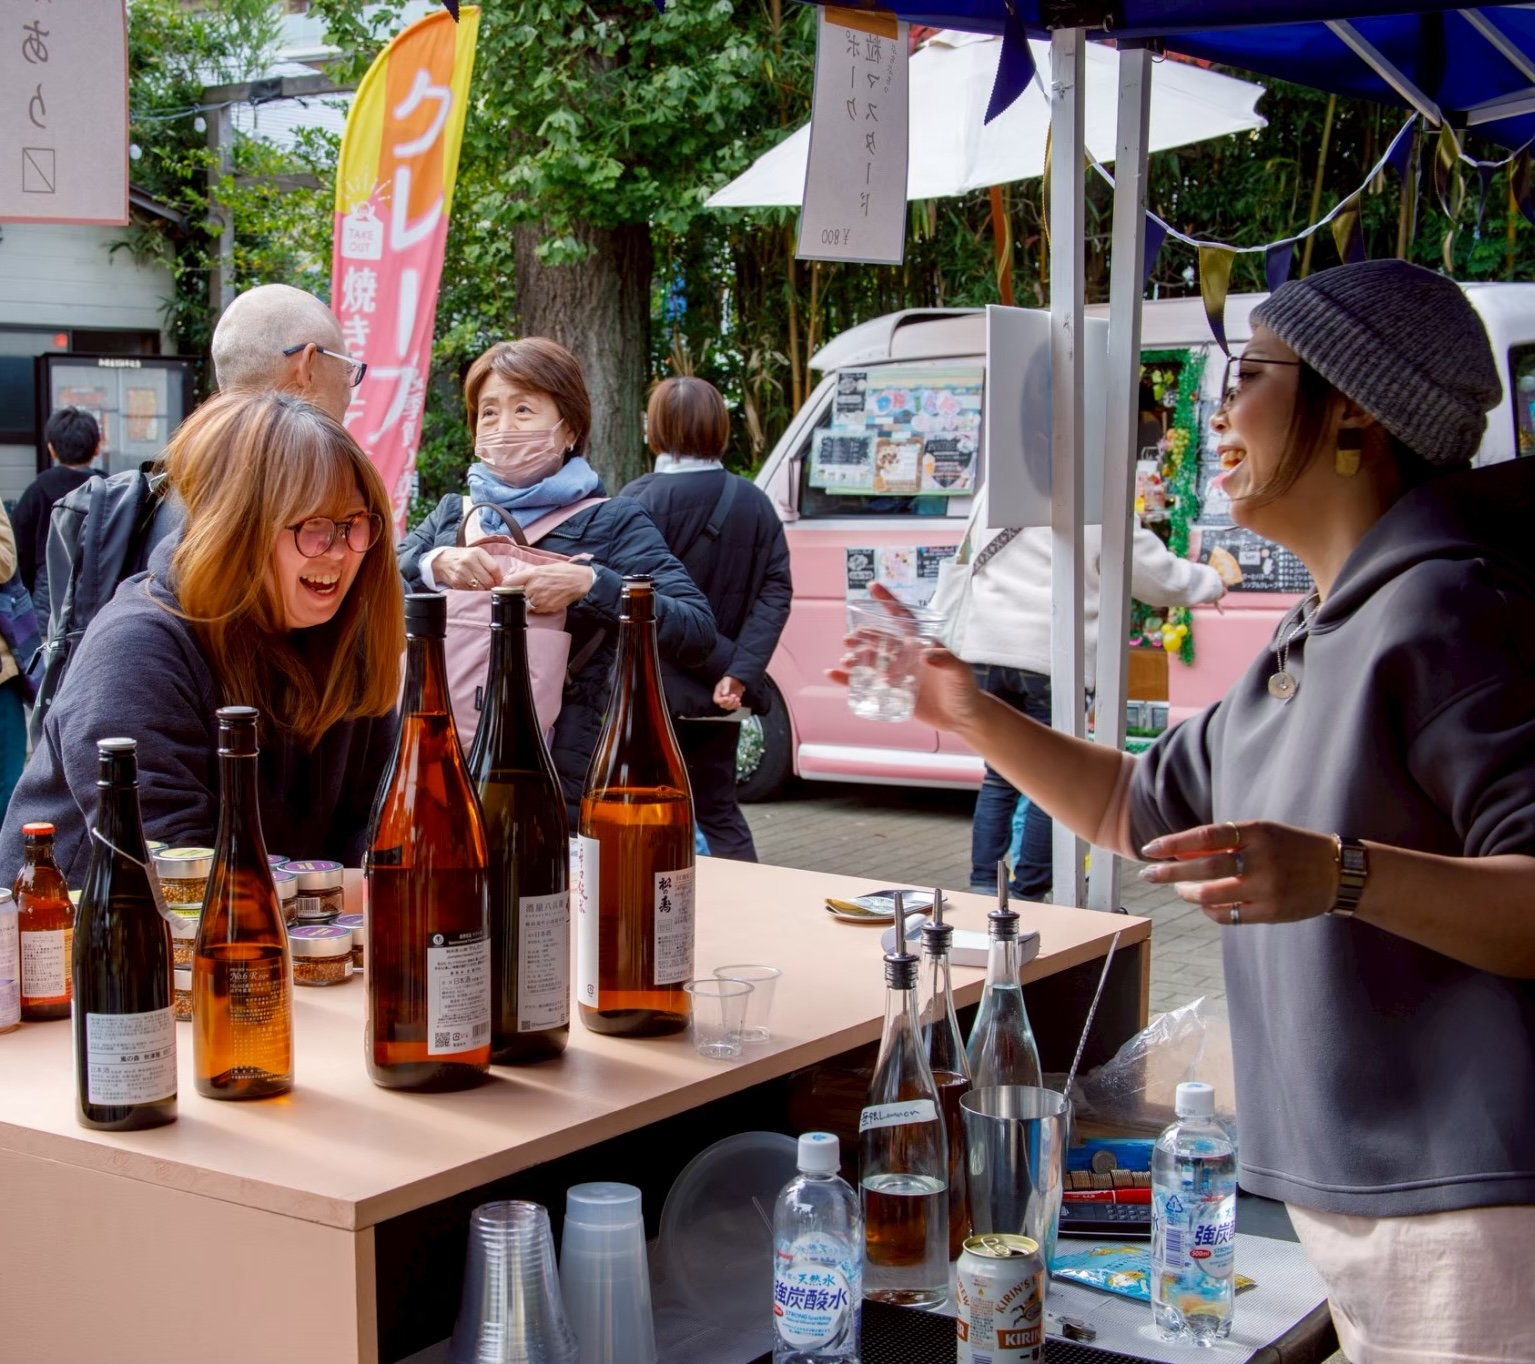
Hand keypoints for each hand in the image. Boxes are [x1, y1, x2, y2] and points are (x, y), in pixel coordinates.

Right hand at [431, 546, 502, 589]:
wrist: (442, 560)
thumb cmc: (463, 557)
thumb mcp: (477, 554)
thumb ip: (489, 563)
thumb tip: (501, 579)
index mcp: (477, 553)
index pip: (494, 568)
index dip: (499, 578)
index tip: (500, 582)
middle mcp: (469, 561)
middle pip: (488, 580)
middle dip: (492, 586)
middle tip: (491, 586)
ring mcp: (462, 572)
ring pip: (480, 588)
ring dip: (483, 590)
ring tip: (481, 586)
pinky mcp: (456, 581)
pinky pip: (471, 591)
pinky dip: (473, 591)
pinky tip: (471, 586)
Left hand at [502, 561, 595, 613]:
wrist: (579, 582)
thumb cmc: (563, 572)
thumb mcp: (544, 566)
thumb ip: (529, 573)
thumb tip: (514, 576)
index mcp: (532, 574)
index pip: (509, 581)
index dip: (504, 585)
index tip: (502, 588)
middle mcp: (533, 587)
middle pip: (516, 595)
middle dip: (519, 594)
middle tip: (525, 592)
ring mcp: (539, 599)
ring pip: (526, 604)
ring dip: (529, 601)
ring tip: (540, 595)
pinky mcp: (546, 607)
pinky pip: (536, 609)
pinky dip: (538, 606)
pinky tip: (546, 600)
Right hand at [714, 676, 744, 710]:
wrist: (736, 680)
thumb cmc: (729, 679)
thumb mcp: (726, 680)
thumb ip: (725, 686)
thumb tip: (724, 694)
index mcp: (718, 693)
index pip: (716, 700)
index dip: (721, 701)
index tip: (727, 697)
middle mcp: (722, 698)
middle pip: (722, 705)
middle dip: (729, 702)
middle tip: (734, 695)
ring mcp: (728, 701)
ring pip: (728, 708)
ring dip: (733, 705)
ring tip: (737, 698)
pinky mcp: (734, 702)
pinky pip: (734, 708)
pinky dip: (737, 706)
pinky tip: (739, 703)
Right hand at [826, 585, 984, 734]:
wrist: (961, 717)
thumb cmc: (965, 690)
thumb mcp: (960, 673)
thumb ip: (947, 661)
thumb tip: (927, 655)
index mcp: (921, 642)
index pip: (902, 618)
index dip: (888, 601)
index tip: (872, 586)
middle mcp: (906, 654)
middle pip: (880, 639)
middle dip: (864, 636)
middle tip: (849, 638)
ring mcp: (896, 672)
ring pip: (870, 660)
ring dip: (856, 657)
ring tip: (846, 660)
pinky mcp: (890, 691)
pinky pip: (866, 683)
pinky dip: (849, 679)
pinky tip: (834, 675)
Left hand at [1138, 820, 1340, 925]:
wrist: (1339, 872)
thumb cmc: (1291, 848)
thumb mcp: (1264, 833)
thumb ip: (1227, 840)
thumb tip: (1181, 850)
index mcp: (1258, 832)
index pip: (1207, 835)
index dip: (1175, 843)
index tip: (1151, 849)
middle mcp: (1262, 858)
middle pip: (1205, 866)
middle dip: (1170, 871)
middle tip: (1148, 874)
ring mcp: (1268, 887)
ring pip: (1213, 894)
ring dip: (1188, 892)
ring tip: (1178, 889)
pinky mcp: (1272, 911)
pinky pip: (1228, 915)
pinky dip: (1210, 910)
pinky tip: (1204, 904)